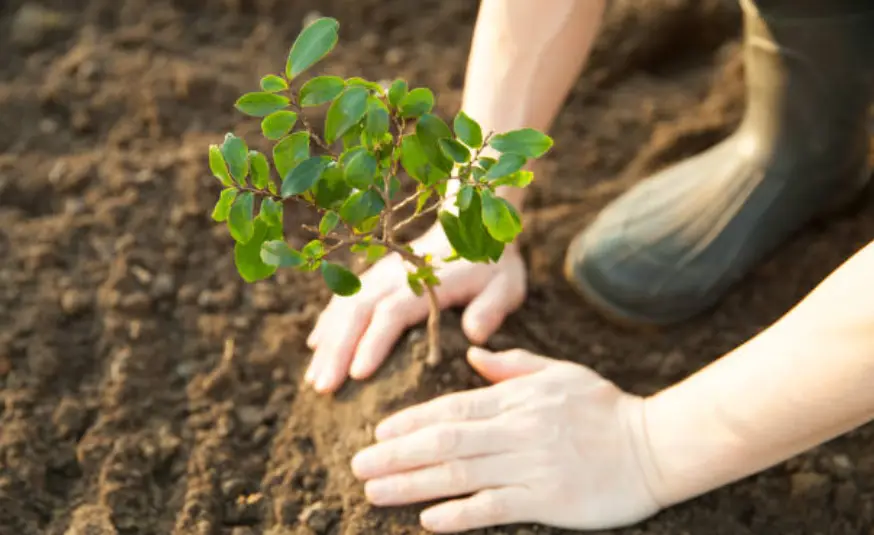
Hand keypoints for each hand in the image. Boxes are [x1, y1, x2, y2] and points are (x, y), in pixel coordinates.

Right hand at [305, 224, 526, 392]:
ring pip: (345, 306)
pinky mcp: (374, 277)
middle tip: (323, 387)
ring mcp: (380, 274)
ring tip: (314, 379)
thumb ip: (491, 308)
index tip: (357, 375)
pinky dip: (328, 322)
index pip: (392, 313)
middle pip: (358, 312)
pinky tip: (316, 347)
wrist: (473, 224)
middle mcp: (395, 276)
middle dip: (338, 350)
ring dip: (328, 342)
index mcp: (426, 282)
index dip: (373, 342)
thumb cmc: (492, 265)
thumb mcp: (506, 285)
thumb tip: (474, 334)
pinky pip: (344, 298)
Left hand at [350, 347, 661, 532]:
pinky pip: (495, 507)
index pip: (452, 408)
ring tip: (375, 492)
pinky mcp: (548, 499)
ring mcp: (532, 465)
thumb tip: (473, 355)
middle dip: (397, 454)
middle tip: (358, 466)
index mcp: (517, 398)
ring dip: (412, 484)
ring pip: (460, 475)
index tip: (378, 432)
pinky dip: (459, 514)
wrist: (657, 445)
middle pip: (446, 442)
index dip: (411, 421)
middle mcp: (517, 430)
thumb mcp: (559, 373)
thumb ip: (512, 366)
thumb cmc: (605, 407)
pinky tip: (428, 520)